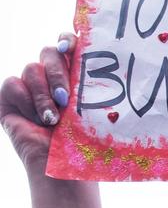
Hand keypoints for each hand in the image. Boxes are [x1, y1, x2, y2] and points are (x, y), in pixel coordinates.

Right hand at [0, 34, 100, 207]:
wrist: (61, 167)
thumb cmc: (85, 140)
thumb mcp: (93, 110)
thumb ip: (95, 85)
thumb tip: (116, 65)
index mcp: (75, 72)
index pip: (69, 42)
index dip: (68, 39)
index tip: (71, 49)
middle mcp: (52, 74)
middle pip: (50, 52)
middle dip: (58, 73)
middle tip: (66, 98)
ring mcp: (31, 85)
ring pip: (32, 68)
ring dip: (44, 94)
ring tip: (54, 118)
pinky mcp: (10, 97)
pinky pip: (12, 84)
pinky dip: (26, 102)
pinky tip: (38, 120)